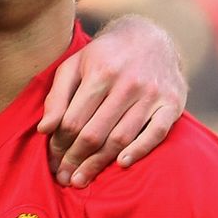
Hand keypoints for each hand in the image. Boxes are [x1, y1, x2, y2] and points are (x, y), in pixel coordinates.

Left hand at [37, 15, 185, 186]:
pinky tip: (121, 165)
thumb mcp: (74, 66)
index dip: (59, 144)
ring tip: (81, 180)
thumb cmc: (104, 56)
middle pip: (95, 133)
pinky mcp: (173, 103)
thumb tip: (43, 129)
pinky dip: (139, 151)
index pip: (73, 120)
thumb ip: (57, 97)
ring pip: (121, 137)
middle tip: (63, 179)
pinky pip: (156, 133)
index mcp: (100, 72)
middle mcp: (127, 83)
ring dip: (99, 164)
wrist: (151, 37)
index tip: (52, 160)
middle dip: (75, 159)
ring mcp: (152, 94)